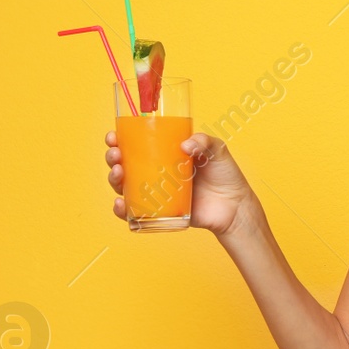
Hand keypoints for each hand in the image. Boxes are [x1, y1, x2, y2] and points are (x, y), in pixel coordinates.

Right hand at [105, 130, 257, 235]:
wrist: (235, 206)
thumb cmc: (226, 175)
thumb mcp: (217, 151)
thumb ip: (205, 142)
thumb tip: (185, 144)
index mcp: (165, 154)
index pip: (136, 144)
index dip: (120, 140)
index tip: (113, 136)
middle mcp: (156, 173)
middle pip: (124, 164)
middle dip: (113, 158)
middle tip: (116, 155)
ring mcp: (155, 193)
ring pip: (124, 186)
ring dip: (114, 179)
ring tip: (118, 174)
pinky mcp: (158, 213)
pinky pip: (134, 213)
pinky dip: (122, 209)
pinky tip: (120, 203)